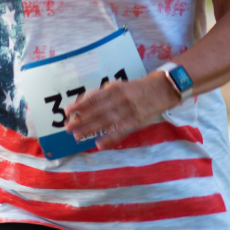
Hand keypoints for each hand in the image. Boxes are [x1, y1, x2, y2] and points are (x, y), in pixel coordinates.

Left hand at [65, 72, 180, 149]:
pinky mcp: (135, 121)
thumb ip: (104, 93)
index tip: (67, 112)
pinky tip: (99, 144)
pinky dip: (110, 139)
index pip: (93, 98)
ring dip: (90, 129)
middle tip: (68, 127)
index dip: (79, 105)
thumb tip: (85, 101)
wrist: (161, 90)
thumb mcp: (120, 86)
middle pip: (96, 111)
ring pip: (105, 122)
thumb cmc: (137, 88)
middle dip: (80, 120)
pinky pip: (120, 131)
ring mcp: (127, 111)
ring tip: (77, 136)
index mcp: (114, 89)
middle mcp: (119, 99)